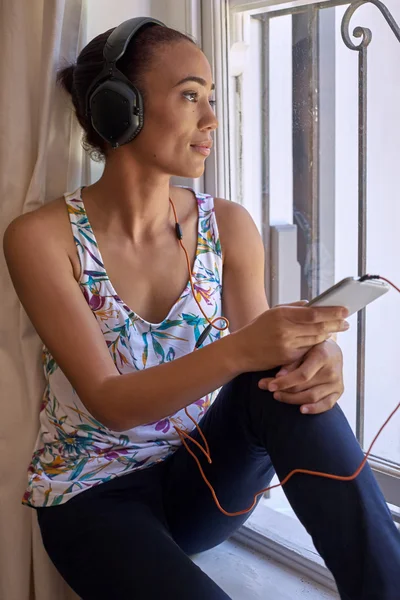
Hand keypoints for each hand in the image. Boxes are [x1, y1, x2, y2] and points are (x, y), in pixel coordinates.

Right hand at [233, 303, 348, 372]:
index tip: (344, 310)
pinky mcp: (288, 358)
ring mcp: (287, 345)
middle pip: (318, 327)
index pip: (313, 313)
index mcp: (282, 314)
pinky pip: (307, 350)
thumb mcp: (272, 313)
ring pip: (315, 340)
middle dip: (335, 324)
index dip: (331, 312)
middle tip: (346, 322)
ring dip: (328, 334)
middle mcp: (285, 330)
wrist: (241, 350)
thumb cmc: (257, 329)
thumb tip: (313, 304)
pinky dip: (316, 345)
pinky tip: (322, 340)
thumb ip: (293, 308)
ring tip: (337, 329)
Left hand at [258, 339, 343, 413]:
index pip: (301, 375)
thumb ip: (291, 362)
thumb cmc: (312, 348)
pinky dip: (314, 409)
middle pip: (304, 387)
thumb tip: (278, 377)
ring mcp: (336, 382)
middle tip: (268, 389)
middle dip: (283, 390)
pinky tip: (301, 410)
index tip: (270, 386)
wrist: (332, 350)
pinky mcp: (339, 391)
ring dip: (292, 399)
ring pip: (311, 397)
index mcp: (322, 356)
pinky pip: (327, 404)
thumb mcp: (301, 349)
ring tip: (278, 396)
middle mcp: (332, 370)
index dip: (284, 382)